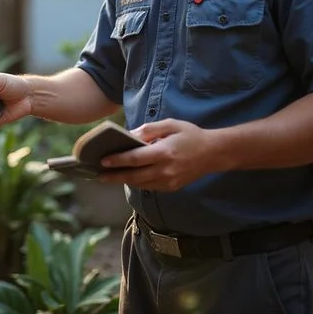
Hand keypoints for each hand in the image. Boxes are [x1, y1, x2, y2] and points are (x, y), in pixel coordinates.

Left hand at [97, 119, 219, 191]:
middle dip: (114, 176)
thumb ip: (149, 130)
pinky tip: (128, 176)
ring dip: (123, 181)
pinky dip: (137, 182)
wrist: (214, 153)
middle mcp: (166, 170)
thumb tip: (130, 136)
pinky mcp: (171, 188)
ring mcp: (169, 182)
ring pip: (140, 184)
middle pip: (134, 176)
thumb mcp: (170, 125)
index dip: (118, 160)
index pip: (135, 159)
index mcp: (164, 152)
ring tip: (108, 176)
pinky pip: (149, 187)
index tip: (103, 161)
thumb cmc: (190, 135)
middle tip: (98, 174)